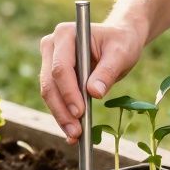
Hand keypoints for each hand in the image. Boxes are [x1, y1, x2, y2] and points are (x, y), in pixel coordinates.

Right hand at [38, 19, 145, 143]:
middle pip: (50, 82)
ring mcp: (50, 60)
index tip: (80, 112)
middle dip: (62, 109)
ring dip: (60, 116)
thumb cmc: (121, 42)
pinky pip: (55, 97)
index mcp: (66, 34)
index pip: (61, 67)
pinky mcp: (53, 75)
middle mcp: (52, 45)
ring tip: (75, 135)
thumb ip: (107, 71)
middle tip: (76, 131)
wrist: (119, 41)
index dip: (68, 92)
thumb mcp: (120, 54)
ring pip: (49, 93)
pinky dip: (63, 115)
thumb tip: (94, 93)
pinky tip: (72, 131)